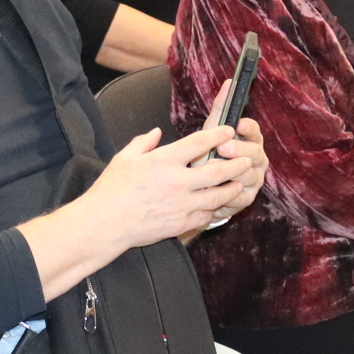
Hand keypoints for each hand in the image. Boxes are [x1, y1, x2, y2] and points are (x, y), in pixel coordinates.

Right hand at [87, 122, 264, 250]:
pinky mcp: (180, 224)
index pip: (199, 142)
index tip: (229, 129)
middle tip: (248, 159)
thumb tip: (156, 132)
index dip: (218, 134)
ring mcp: (181, 204)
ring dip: (232, 188)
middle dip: (236, 164)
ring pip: (217, 195)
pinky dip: (213, 210)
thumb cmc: (111, 189)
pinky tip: (216, 206)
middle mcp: (177, 181)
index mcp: (163, 160)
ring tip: (239, 184)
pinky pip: (205, 215)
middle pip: (217, 170)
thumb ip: (143, 143)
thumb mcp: (124, 158)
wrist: (105, 223)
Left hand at [193, 118, 267, 230]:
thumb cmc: (211, 152)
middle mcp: (257, 160)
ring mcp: (255, 179)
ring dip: (232, 172)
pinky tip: (216, 189)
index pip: (255, 132)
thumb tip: (230, 82)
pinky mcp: (247, 198)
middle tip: (222, 147)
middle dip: (239, 150)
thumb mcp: (213, 130)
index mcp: (251, 141)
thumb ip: (222, 108)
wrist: (202, 184)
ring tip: (213, 168)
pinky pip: (241, 196)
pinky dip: (228, 193)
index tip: (239, 123)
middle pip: (254, 153)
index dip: (248, 128)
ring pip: (249, 175)